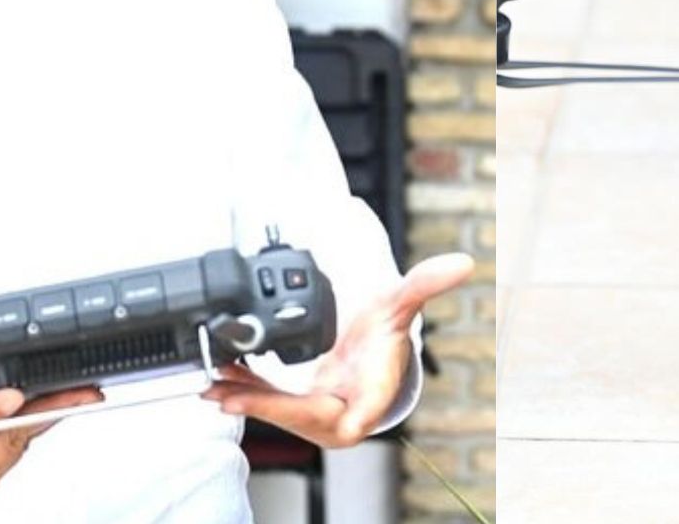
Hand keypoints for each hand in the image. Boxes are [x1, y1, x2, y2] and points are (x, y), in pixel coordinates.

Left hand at [201, 252, 473, 446]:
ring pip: (278, 413)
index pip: (351, 416)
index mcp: (370, 397)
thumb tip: (463, 262)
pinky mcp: (296, 408)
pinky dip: (243, 394)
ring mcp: (316, 414)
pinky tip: (217, 386)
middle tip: (229, 394)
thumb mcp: (400, 307)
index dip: (330, 416)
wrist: (371, 353)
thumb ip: (425, 285)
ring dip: (246, 401)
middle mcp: (341, 413)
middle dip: (266, 407)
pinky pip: (268, 405)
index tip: (321, 414)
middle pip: (302, 416)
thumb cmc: (386, 338)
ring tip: (214, 389)